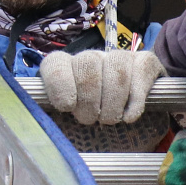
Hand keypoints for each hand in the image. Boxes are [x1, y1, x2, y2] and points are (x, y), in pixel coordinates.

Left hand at [41, 48, 163, 124]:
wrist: (134, 116)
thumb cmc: (94, 120)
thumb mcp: (71, 121)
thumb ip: (57, 117)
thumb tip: (40, 127)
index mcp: (67, 68)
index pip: (56, 64)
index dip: (60, 84)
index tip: (67, 107)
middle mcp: (91, 58)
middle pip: (87, 65)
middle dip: (88, 99)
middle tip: (90, 120)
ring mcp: (119, 57)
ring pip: (116, 69)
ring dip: (112, 102)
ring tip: (109, 120)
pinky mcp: (145, 62)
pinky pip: (140, 72)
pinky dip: (135, 100)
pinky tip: (129, 117)